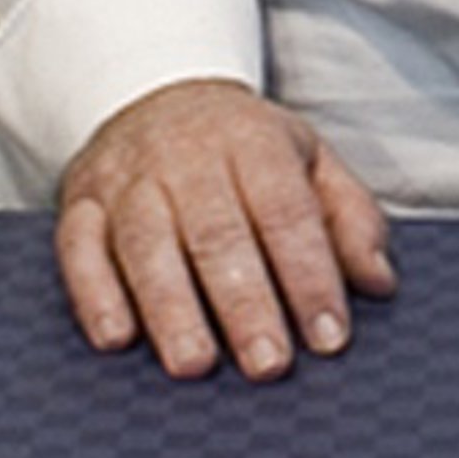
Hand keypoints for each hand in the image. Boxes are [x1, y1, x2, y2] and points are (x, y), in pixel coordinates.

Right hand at [56, 77, 396, 380]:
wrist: (157, 92)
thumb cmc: (243, 146)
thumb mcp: (308, 158)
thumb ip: (349, 216)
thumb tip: (380, 283)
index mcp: (253, 142)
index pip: (287, 210)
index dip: (310, 273)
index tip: (330, 335)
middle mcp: (187, 158)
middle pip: (218, 232)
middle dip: (246, 302)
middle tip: (269, 363)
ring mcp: (129, 180)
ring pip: (147, 242)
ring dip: (171, 307)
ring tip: (196, 364)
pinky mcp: (80, 203)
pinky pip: (78, 247)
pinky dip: (94, 293)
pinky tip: (116, 339)